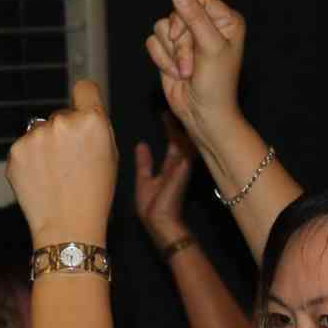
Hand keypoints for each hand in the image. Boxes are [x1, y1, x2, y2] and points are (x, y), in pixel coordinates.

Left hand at [5, 79, 116, 246]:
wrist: (68, 227)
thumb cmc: (94, 196)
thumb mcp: (110, 157)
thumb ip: (96, 129)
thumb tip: (83, 111)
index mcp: (92, 121)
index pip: (84, 88)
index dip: (84, 99)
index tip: (82, 108)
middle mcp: (62, 122)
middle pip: (61, 115)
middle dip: (65, 133)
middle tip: (72, 163)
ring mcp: (35, 136)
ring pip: (41, 131)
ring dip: (46, 146)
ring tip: (56, 175)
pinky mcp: (15, 151)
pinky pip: (25, 147)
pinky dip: (31, 161)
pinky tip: (42, 180)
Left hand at [133, 119, 195, 248]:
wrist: (160, 223)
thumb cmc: (152, 209)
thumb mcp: (144, 181)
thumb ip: (144, 164)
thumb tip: (142, 144)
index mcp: (171, 169)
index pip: (173, 145)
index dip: (171, 130)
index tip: (167, 115)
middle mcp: (179, 166)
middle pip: (181, 139)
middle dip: (178, 122)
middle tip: (175, 104)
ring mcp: (183, 166)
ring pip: (186, 139)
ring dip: (182, 124)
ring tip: (180, 106)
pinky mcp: (184, 166)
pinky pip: (186, 146)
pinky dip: (184, 133)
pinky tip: (182, 119)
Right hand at [146, 0, 244, 150]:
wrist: (203, 114)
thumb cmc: (216, 84)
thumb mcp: (210, 47)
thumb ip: (194, 17)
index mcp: (225, 19)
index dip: (187, 15)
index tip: (190, 37)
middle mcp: (206, 24)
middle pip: (176, 12)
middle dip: (180, 43)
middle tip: (191, 66)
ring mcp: (187, 37)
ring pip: (162, 27)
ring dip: (171, 54)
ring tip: (186, 72)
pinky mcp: (169, 50)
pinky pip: (152, 41)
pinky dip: (161, 60)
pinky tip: (175, 74)